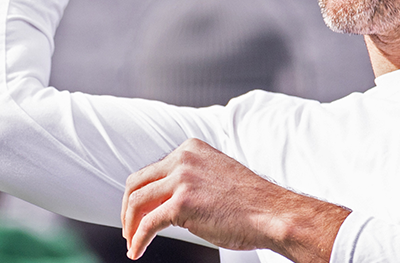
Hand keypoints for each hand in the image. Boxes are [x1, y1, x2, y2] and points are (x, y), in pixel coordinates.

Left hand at [121, 138, 349, 262]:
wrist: (272, 214)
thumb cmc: (251, 203)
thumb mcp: (215, 176)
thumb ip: (191, 179)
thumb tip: (166, 201)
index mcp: (191, 149)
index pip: (151, 171)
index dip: (139, 195)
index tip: (137, 213)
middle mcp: (183, 159)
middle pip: (137, 183)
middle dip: (128, 209)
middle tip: (128, 229)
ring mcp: (182, 180)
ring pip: (137, 202)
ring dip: (130, 226)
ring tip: (132, 242)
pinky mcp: (182, 203)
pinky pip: (147, 224)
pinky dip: (138, 239)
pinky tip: (137, 250)